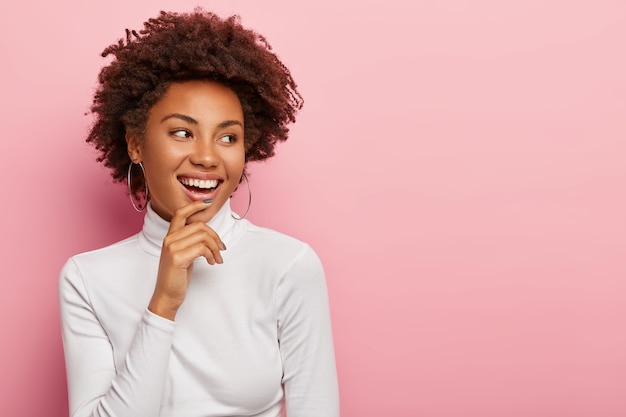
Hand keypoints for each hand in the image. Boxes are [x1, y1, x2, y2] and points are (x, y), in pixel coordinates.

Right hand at [148, 200, 225, 319]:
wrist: (167, 295)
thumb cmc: (177, 277)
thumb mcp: (184, 255)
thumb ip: (191, 242)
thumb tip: (209, 235)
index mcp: (170, 237)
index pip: (180, 213)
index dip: (195, 206)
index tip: (208, 203)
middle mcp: (169, 239)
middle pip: (199, 226)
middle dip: (215, 236)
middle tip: (221, 249)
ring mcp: (172, 247)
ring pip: (203, 236)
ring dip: (215, 248)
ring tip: (217, 259)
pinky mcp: (177, 257)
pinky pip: (202, 248)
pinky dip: (212, 255)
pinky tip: (212, 263)